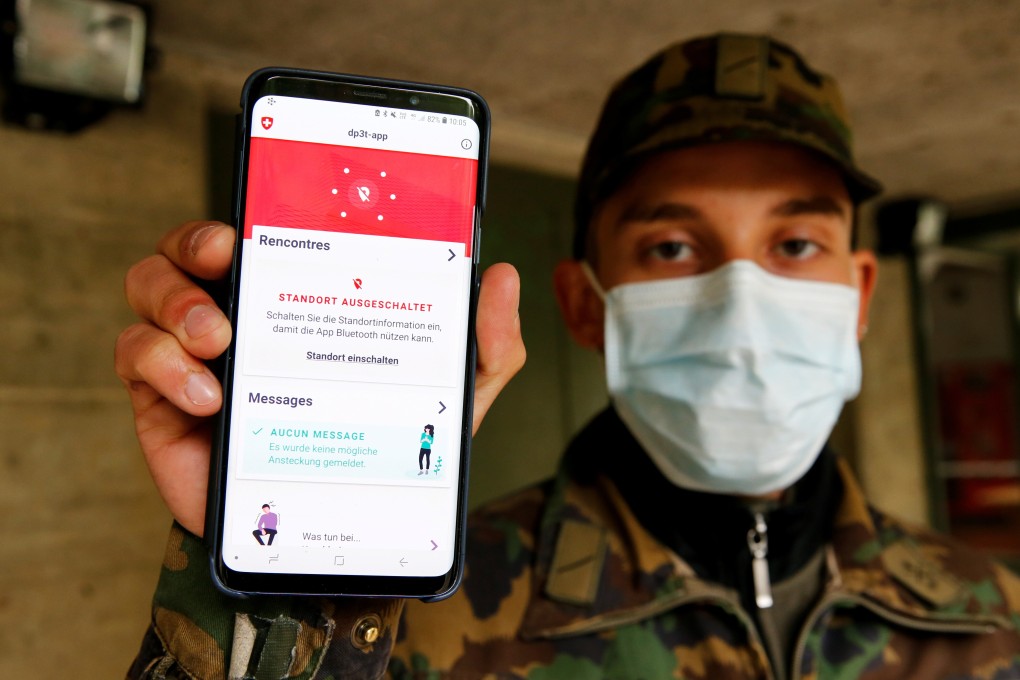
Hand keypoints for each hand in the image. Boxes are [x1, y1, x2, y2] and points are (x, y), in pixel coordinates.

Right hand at [115, 221, 525, 536]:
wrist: (333, 534)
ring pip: (150, 286)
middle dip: (197, 238)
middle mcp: (245, 312)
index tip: (268, 205)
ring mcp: (199, 353)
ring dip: (176, 300)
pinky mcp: (166, 399)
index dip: (257, 204)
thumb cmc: (383, 449)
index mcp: (302, 298)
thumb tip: (501, 275)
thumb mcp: (450, 396)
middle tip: (227, 256)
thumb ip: (485, 343)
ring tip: (220, 337)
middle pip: (190, 245)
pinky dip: (164, 365)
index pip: (268, 230)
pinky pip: (135, 355)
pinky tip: (211, 396)